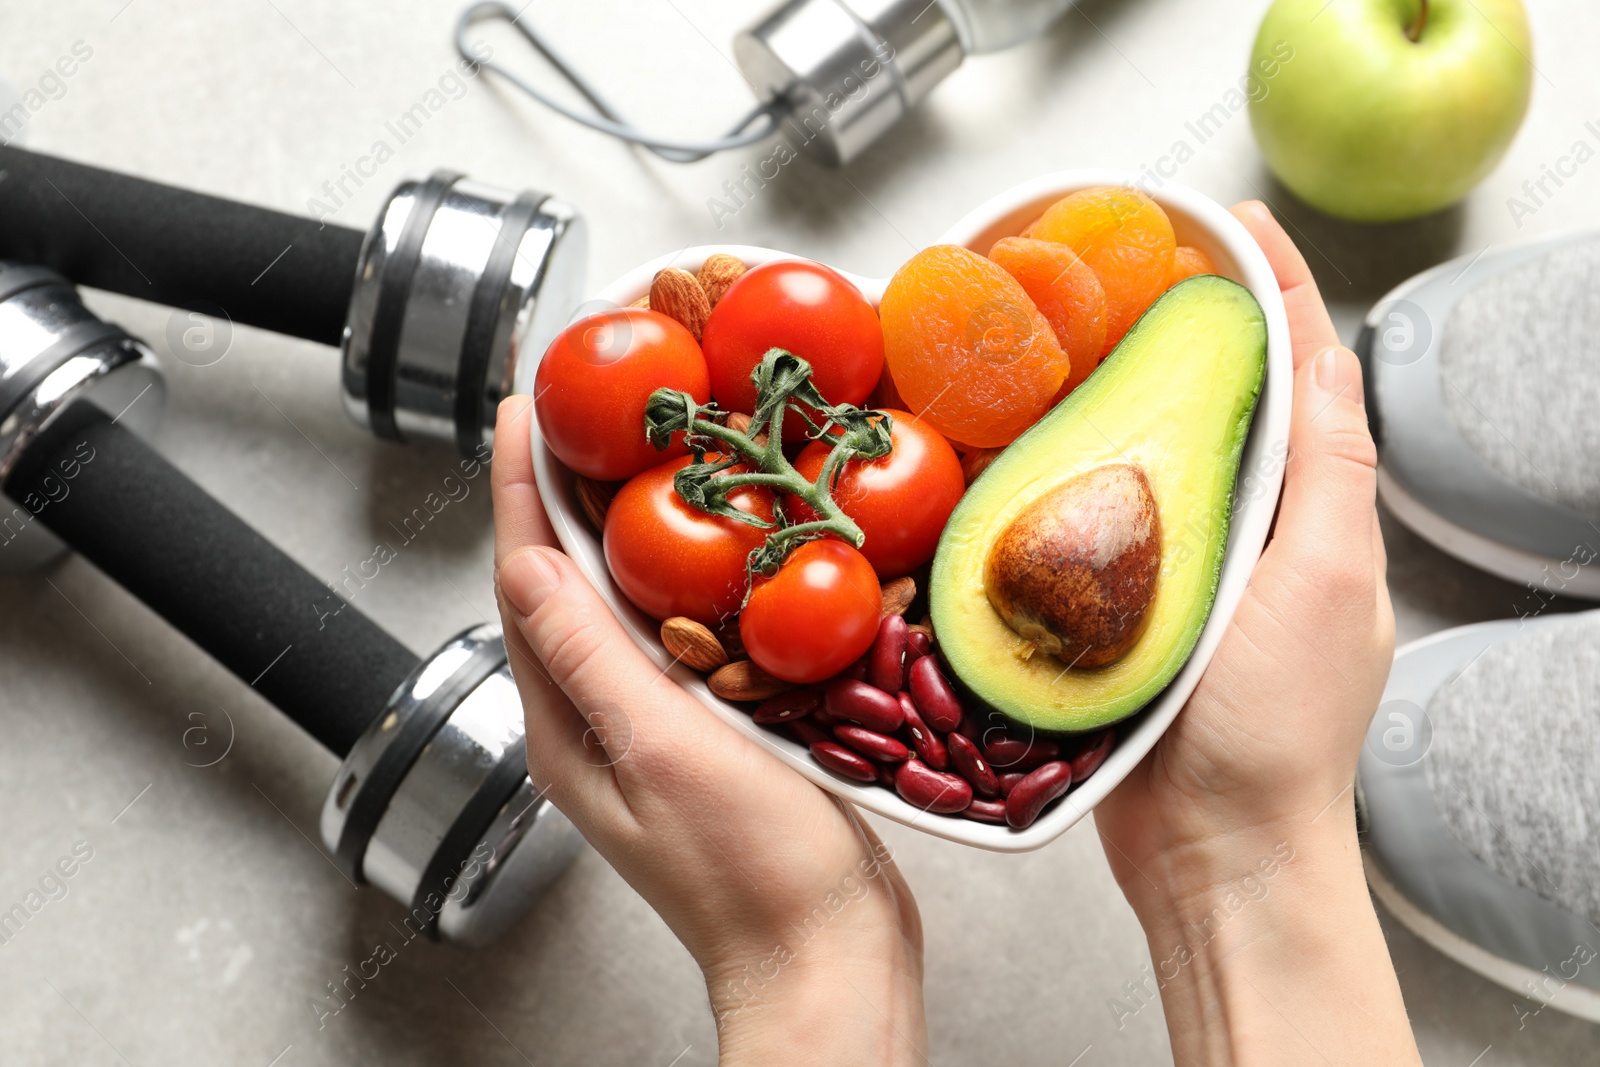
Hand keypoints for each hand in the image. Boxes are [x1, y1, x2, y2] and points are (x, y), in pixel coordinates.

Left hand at [490, 398, 925, 1065]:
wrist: (826, 956)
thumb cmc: (750, 876)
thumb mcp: (659, 752)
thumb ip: (590, 659)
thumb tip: (524, 567)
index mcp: (567, 726)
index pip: (526, 583)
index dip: (520, 489)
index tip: (520, 409)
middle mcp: (600, 721)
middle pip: (566, 585)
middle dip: (565, 494)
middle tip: (579, 411)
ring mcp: (655, 727)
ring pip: (627, 605)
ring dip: (627, 528)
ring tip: (642, 454)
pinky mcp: (710, 732)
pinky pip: (683, 636)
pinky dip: (691, 578)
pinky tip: (720, 546)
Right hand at [1094, 202, 1417, 1064]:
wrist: (1212, 856)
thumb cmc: (1277, 736)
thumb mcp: (1325, 587)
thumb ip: (1331, 474)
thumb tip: (1327, 355)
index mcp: (1306, 516)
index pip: (1296, 374)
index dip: (1271, 290)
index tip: (1229, 222)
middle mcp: (1243, 534)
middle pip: (1215, 403)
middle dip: (1178, 327)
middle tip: (1118, 268)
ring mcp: (1174, 574)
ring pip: (1143, 459)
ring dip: (1109, 395)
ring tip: (1056, 337)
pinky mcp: (1111, 613)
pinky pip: (1086, 525)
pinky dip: (1059, 477)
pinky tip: (1015, 447)